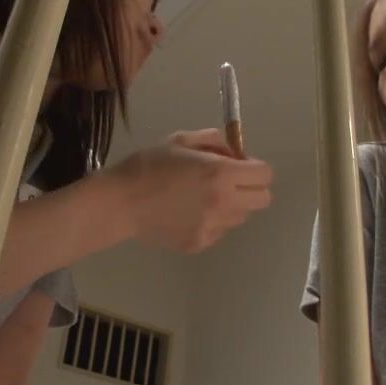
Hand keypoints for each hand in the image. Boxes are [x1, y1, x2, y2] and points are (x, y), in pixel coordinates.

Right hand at [108, 129, 272, 252]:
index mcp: (221, 173)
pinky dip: (211, 222)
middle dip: (251, 189)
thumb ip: (212, 141)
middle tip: (228, 183)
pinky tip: (187, 214)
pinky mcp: (200, 243)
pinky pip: (219, 231)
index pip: (265, 175)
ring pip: (241, 217)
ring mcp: (213, 227)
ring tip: (201, 198)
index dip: (255, 168)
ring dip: (231, 205)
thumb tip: (232, 152)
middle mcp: (224, 202)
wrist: (120, 203)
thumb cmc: (148, 165)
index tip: (238, 166)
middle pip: (262, 200)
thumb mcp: (181, 141)